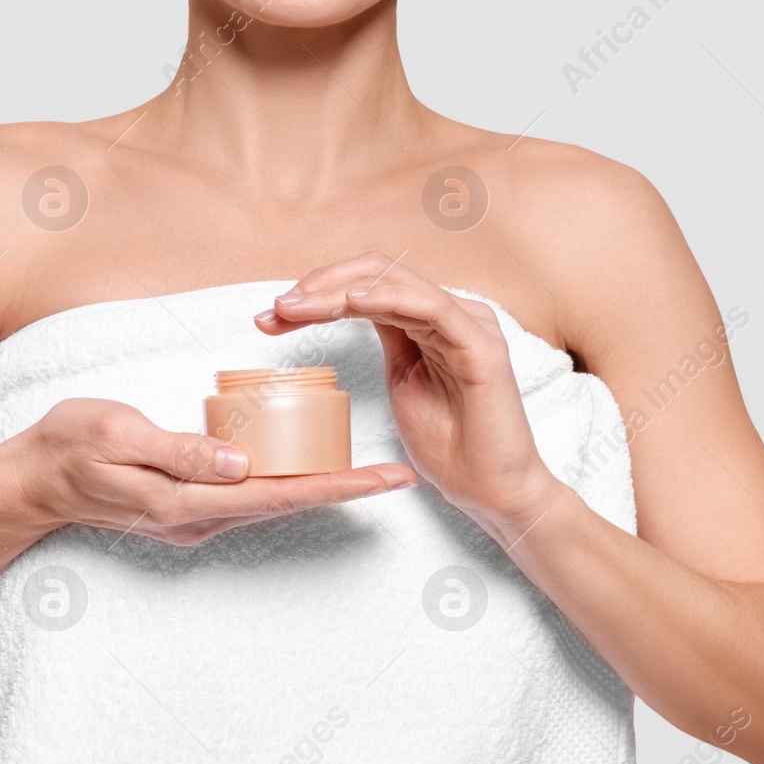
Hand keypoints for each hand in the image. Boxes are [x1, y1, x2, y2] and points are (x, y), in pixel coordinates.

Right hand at [7, 397, 417, 545]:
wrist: (28, 483)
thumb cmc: (68, 446)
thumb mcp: (118, 434)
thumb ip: (178, 451)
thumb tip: (240, 462)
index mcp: (188, 499)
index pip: (280, 493)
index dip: (339, 485)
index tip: (386, 478)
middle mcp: (199, 518)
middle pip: (287, 504)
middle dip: (344, 489)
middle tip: (397, 474)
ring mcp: (194, 519)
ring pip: (271, 503)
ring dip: (318, 489)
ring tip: (366, 471)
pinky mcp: (187, 510)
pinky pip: (248, 498)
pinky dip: (283, 484)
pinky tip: (304, 468)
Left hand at [253, 253, 562, 529]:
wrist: (492, 490)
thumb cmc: (452, 445)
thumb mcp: (404, 383)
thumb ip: (388, 343)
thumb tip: (344, 317)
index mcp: (430, 321)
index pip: (368, 284)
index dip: (317, 292)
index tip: (271, 318)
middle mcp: (450, 313)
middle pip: (378, 273)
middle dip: (319, 286)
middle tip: (276, 309)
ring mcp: (468, 324)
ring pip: (396, 283)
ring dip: (339, 290)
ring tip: (298, 306)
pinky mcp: (480, 346)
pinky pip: (430, 308)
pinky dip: (388, 299)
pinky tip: (352, 302)